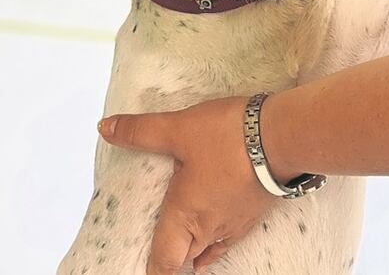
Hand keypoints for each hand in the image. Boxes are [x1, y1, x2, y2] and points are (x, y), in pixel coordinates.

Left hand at [98, 97, 276, 273]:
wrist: (283, 137)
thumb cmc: (228, 137)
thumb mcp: (177, 128)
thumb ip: (140, 131)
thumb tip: (105, 129)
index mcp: (185, 214)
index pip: (164, 258)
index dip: (152, 269)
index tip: (144, 272)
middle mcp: (210, 227)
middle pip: (185, 255)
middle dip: (171, 257)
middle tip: (157, 254)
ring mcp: (235, 223)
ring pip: (209, 249)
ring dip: (194, 250)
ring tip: (183, 253)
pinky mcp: (254, 211)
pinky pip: (230, 238)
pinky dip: (218, 242)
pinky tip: (217, 239)